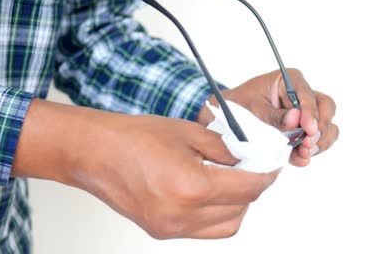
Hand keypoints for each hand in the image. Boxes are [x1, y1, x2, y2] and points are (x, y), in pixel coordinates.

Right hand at [12, 100, 279, 238]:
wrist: (93, 153)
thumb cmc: (132, 137)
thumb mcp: (188, 132)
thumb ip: (224, 149)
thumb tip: (247, 157)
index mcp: (191, 187)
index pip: (248, 188)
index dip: (266, 174)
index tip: (272, 164)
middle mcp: (182, 215)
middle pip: (241, 209)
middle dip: (254, 187)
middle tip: (254, 167)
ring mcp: (171, 228)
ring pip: (227, 226)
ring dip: (238, 205)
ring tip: (233, 181)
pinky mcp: (161, 232)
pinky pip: (204, 231)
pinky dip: (217, 215)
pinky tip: (212, 194)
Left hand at [197, 68, 338, 165]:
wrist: (230, 118)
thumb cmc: (240, 105)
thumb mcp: (253, 108)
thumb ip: (274, 115)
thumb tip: (296, 119)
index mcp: (290, 80)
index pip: (308, 95)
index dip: (311, 113)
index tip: (308, 129)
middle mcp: (302, 95)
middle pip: (326, 107)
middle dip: (320, 127)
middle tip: (308, 143)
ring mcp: (306, 114)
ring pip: (327, 125)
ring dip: (319, 142)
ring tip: (304, 153)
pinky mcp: (304, 131)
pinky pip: (319, 140)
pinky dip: (311, 151)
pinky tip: (300, 159)